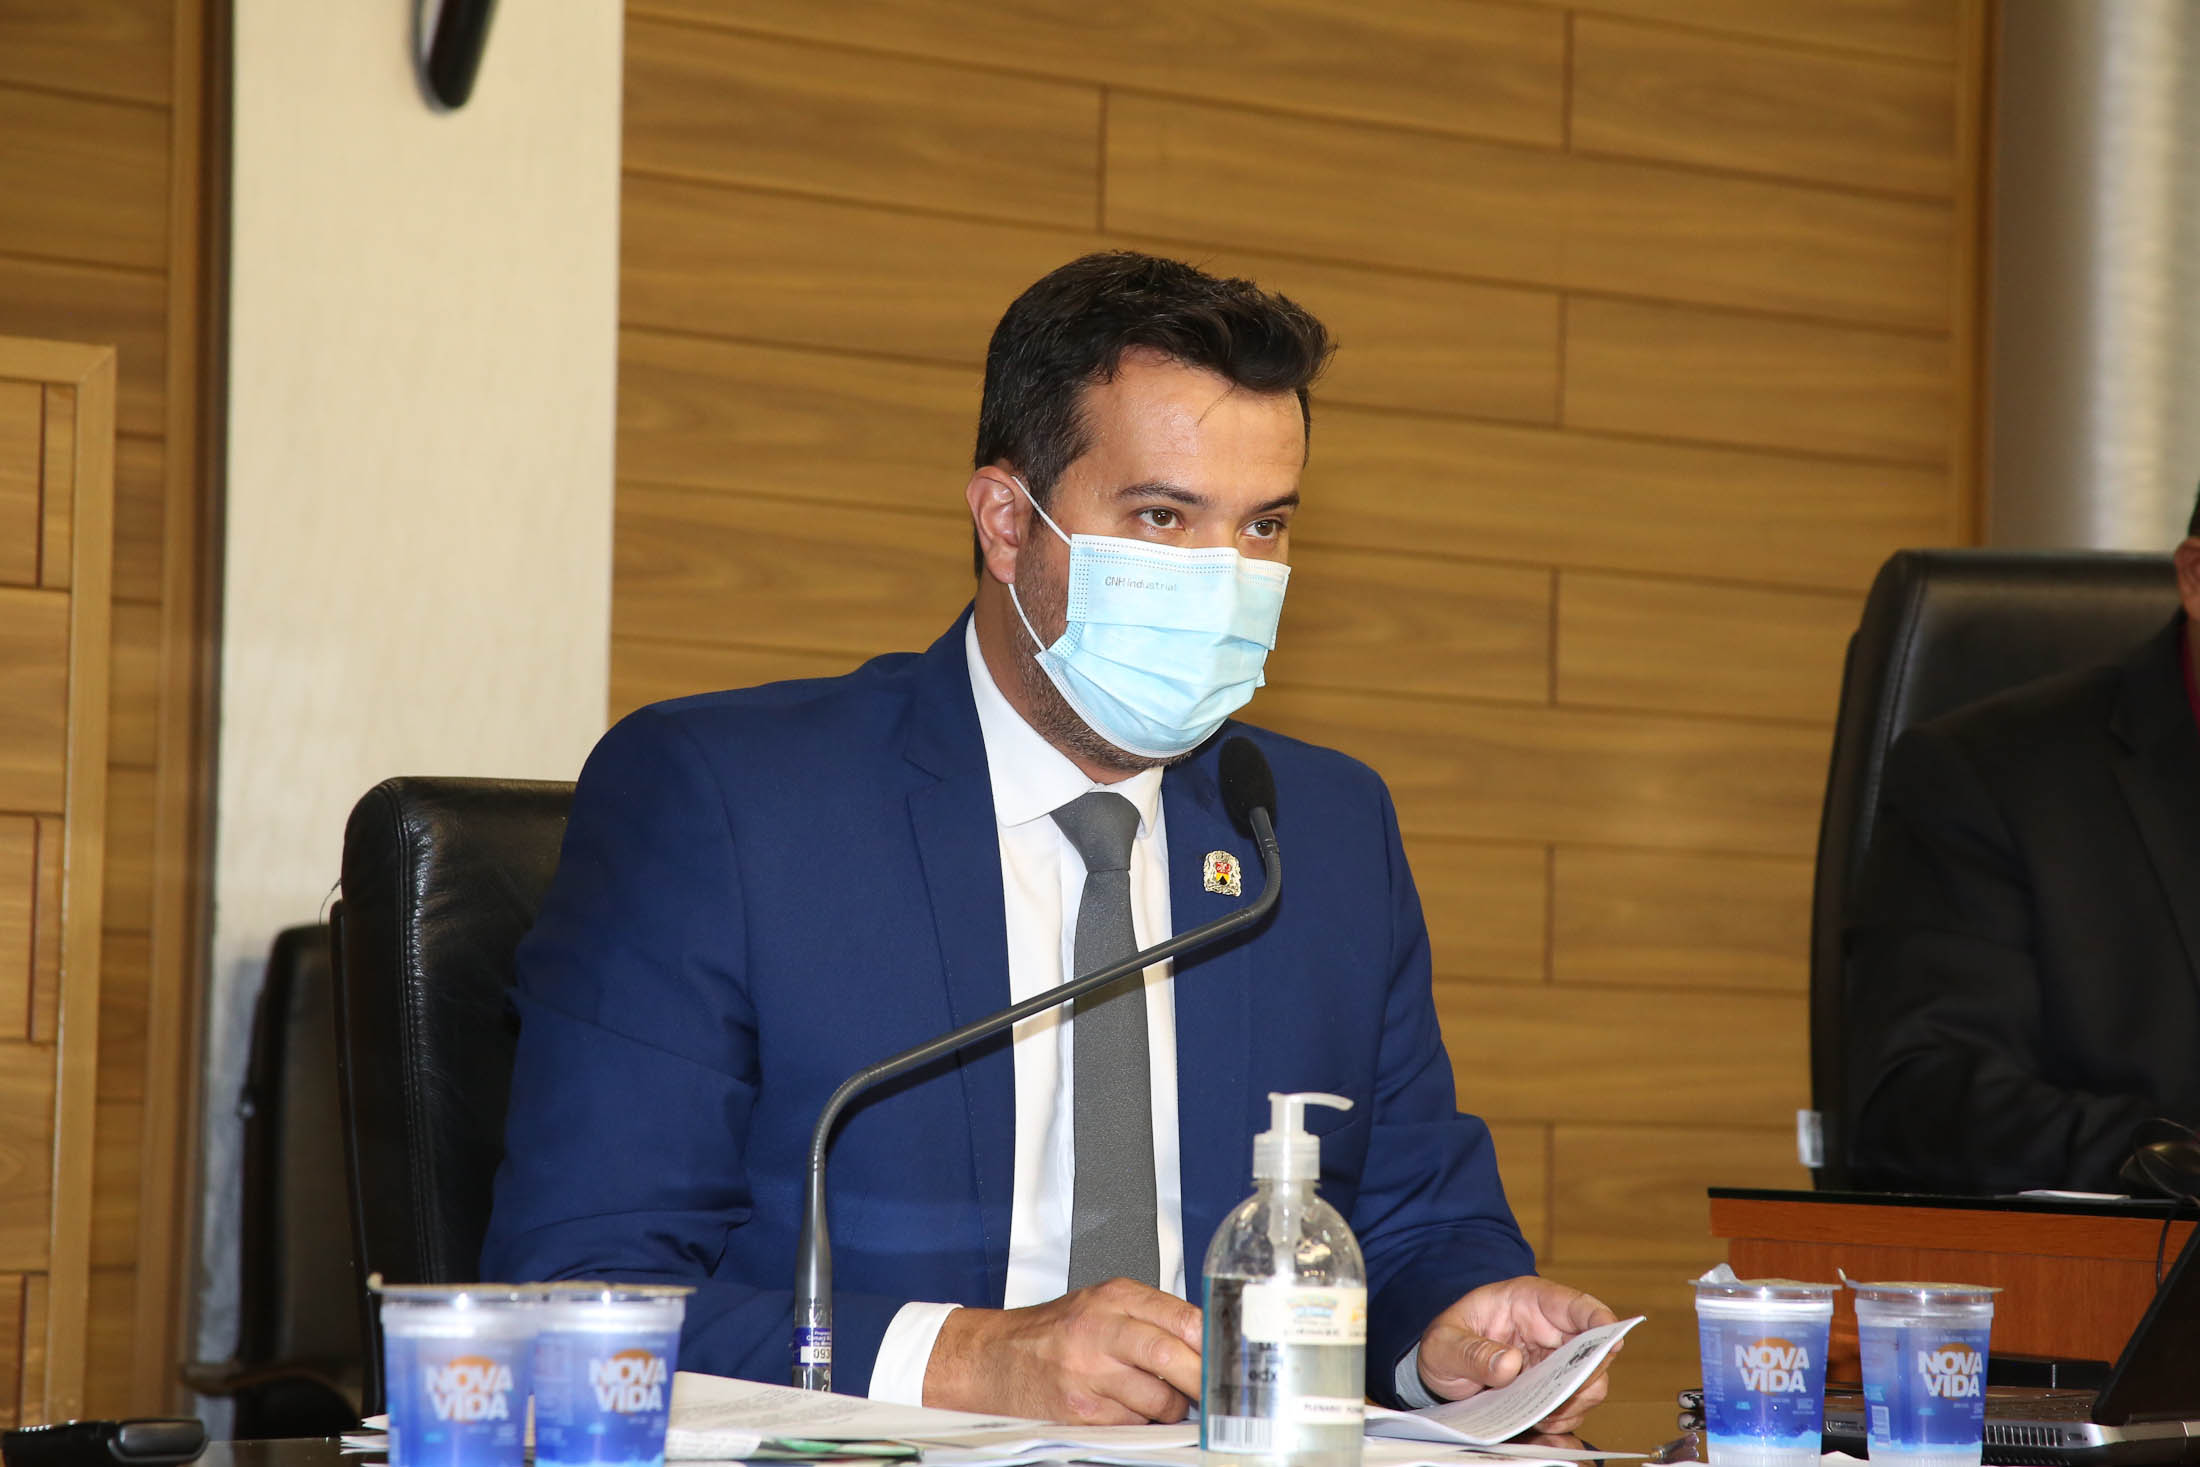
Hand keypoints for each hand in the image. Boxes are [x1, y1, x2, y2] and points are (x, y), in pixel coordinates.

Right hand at [923, 1277, 1203, 1423]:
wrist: (993, 1358)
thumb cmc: (1053, 1333)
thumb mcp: (1102, 1305)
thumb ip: (1151, 1318)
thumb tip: (1206, 1345)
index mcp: (1114, 1297)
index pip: (1183, 1317)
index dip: (1213, 1344)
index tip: (1230, 1361)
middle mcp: (1101, 1329)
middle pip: (1174, 1356)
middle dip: (1202, 1382)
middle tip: (1215, 1394)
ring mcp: (1088, 1372)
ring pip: (1158, 1399)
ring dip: (1170, 1408)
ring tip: (1156, 1400)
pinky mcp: (1079, 1411)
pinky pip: (1132, 1424)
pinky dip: (1139, 1423)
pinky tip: (1124, 1409)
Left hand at [1416, 1276, 1619, 1433]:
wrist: (1442, 1368)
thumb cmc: (1447, 1343)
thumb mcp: (1443, 1344)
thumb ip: (1470, 1352)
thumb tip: (1509, 1365)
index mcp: (1529, 1302)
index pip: (1575, 1304)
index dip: (1599, 1320)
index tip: (1613, 1339)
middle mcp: (1551, 1331)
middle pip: (1593, 1350)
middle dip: (1585, 1376)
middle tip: (1558, 1396)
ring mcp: (1555, 1362)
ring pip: (1589, 1384)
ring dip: (1572, 1403)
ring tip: (1539, 1414)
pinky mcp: (1551, 1390)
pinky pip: (1572, 1408)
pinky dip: (1560, 1421)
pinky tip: (1537, 1424)